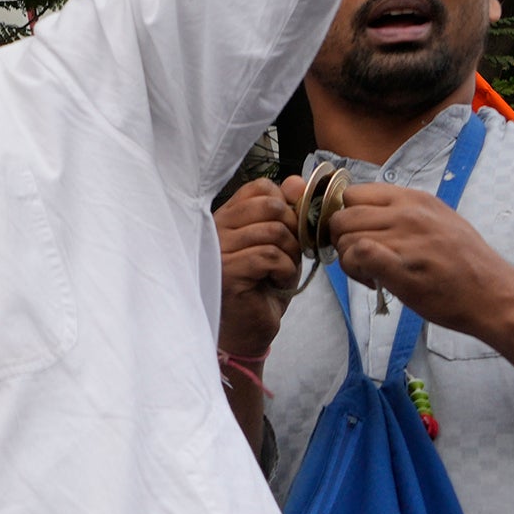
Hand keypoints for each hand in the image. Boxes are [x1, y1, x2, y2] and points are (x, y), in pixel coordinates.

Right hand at [214, 181, 302, 360]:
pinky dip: (284, 271)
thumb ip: (288, 212)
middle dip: (293, 231)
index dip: (285, 205)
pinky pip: (269, 256)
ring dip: (290, 256)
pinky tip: (275, 284)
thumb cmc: (262, 288)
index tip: (290, 231)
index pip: (261, 188)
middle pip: (271, 206)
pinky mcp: (226, 271)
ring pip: (274, 232)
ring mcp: (217, 249)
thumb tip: (297, 181)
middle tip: (289, 256)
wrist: (247, 333)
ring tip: (280, 274)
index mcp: (227, 216)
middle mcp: (216, 228)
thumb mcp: (281, 244)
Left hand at [318, 183, 513, 340]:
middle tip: (359, 260)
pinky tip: (373, 281)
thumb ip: (405, 213)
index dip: (347, 215)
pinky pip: (358, 254)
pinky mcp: (401, 267)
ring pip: (346, 239)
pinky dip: (355, 270)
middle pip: (343, 216)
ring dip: (349, 261)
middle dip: (341, 240)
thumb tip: (370, 214)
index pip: (355, 193)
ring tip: (372, 274)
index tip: (357, 234)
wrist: (492, 295)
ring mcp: (405, 239)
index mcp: (415, 199)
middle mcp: (408, 213)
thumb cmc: (467, 263)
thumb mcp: (441, 220)